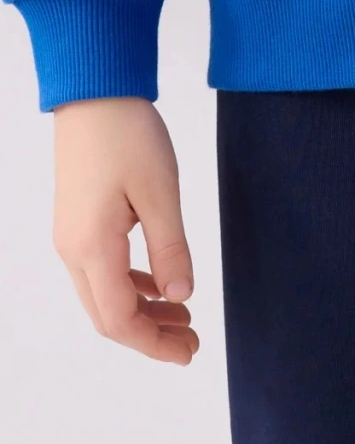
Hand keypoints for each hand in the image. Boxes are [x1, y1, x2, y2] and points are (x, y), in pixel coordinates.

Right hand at [52, 96, 199, 365]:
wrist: (94, 92)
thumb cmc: (127, 135)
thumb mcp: (160, 191)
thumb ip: (171, 248)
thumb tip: (182, 296)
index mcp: (92, 247)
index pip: (119, 320)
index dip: (154, 343)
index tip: (189, 351)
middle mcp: (73, 250)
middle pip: (108, 315)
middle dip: (150, 335)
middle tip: (192, 341)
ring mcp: (71, 236)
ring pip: (104, 295)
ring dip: (142, 311)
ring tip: (184, 316)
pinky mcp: (78, 221)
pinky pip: (102, 270)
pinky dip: (132, 285)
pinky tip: (161, 284)